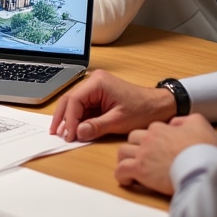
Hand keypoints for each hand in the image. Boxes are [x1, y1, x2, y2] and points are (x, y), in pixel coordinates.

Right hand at [50, 69, 177, 141]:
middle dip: (63, 117)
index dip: (69, 119)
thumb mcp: (119, 120)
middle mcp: (94, 81)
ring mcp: (96, 88)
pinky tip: (75, 128)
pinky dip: (78, 118)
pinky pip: (84, 106)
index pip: (74, 100)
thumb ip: (96, 126)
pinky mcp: (99, 95)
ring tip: (63, 133)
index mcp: (98, 82)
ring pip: (75, 103)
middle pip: (70, 99)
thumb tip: (78, 132)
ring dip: (69, 118)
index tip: (68, 134)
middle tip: (55, 132)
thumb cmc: (144, 109)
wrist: (160, 106)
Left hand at [115, 115, 216, 195]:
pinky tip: (128, 180)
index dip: (153, 139)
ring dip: (125, 159)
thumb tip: (175, 123)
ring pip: (122, 151)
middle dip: (136, 146)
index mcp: (160, 128)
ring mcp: (142, 154)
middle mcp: (148, 138)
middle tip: (142, 157)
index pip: (149, 130)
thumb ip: (186, 120)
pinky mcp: (140, 170)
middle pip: (133, 138)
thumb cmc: (204, 148)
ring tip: (132, 167)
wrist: (202, 166)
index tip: (159, 148)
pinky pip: (121, 170)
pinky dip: (122, 175)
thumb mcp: (200, 125)